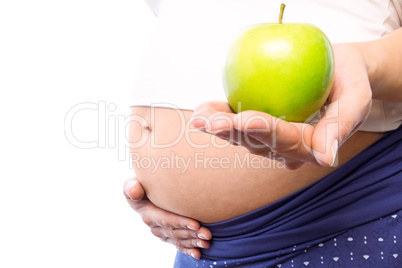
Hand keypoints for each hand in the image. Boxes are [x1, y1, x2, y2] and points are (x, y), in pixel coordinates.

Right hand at [123, 177, 211, 258]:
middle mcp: (155, 226)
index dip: (181, 222)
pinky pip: (179, 245)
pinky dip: (189, 250)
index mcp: (148, 214)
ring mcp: (162, 233)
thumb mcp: (132, 184)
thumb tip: (134, 192)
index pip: (166, 220)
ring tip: (207, 242)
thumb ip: (131, 187)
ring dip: (194, 242)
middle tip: (207, 234)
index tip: (196, 224)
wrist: (145, 191)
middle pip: (175, 232)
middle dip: (192, 234)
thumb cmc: (141, 185)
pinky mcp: (169, 236)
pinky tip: (198, 253)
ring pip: (179, 239)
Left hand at [191, 43, 371, 168]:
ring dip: (219, 128)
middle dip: (232, 133)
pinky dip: (218, 119)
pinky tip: (201, 113)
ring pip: (242, 138)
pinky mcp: (258, 125)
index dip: (265, 130)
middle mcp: (287, 148)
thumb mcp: (357, 98)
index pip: (286, 139)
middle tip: (210, 123)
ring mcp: (270, 139)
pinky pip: (236, 126)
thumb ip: (343, 125)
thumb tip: (326, 158)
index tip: (245, 119)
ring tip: (199, 118)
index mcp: (311, 146)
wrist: (337, 72)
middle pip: (258, 142)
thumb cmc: (350, 80)